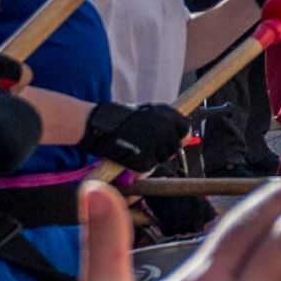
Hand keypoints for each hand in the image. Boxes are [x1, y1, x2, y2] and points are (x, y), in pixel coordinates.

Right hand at [77, 101, 192, 171]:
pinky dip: (138, 166)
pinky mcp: (144, 160)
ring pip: (162, 158)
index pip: (185, 130)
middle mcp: (164, 129)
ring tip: (133, 148)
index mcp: (166, 115)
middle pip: (175, 147)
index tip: (168, 139)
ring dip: (151, 158)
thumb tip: (187, 137)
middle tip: (144, 145)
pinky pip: (147, 168)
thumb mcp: (145, 112)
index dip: (178, 136)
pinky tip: (127, 156)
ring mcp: (155, 145)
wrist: (93, 124)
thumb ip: (165, 123)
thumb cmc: (117, 118)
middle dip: (163, 149)